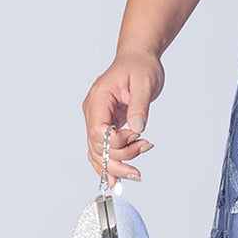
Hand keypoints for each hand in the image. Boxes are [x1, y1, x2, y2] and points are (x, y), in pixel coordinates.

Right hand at [82, 48, 164, 181]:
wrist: (138, 58)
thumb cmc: (140, 66)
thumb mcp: (145, 83)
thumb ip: (140, 106)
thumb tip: (137, 129)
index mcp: (99, 99)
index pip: (97, 131)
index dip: (116, 142)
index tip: (138, 136)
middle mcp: (93, 111)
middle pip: (96, 147)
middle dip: (119, 158)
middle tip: (144, 149)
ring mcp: (96, 119)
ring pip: (97, 153)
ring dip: (115, 165)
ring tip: (136, 172)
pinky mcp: (104, 125)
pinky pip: (101, 149)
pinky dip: (108, 164)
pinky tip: (117, 178)